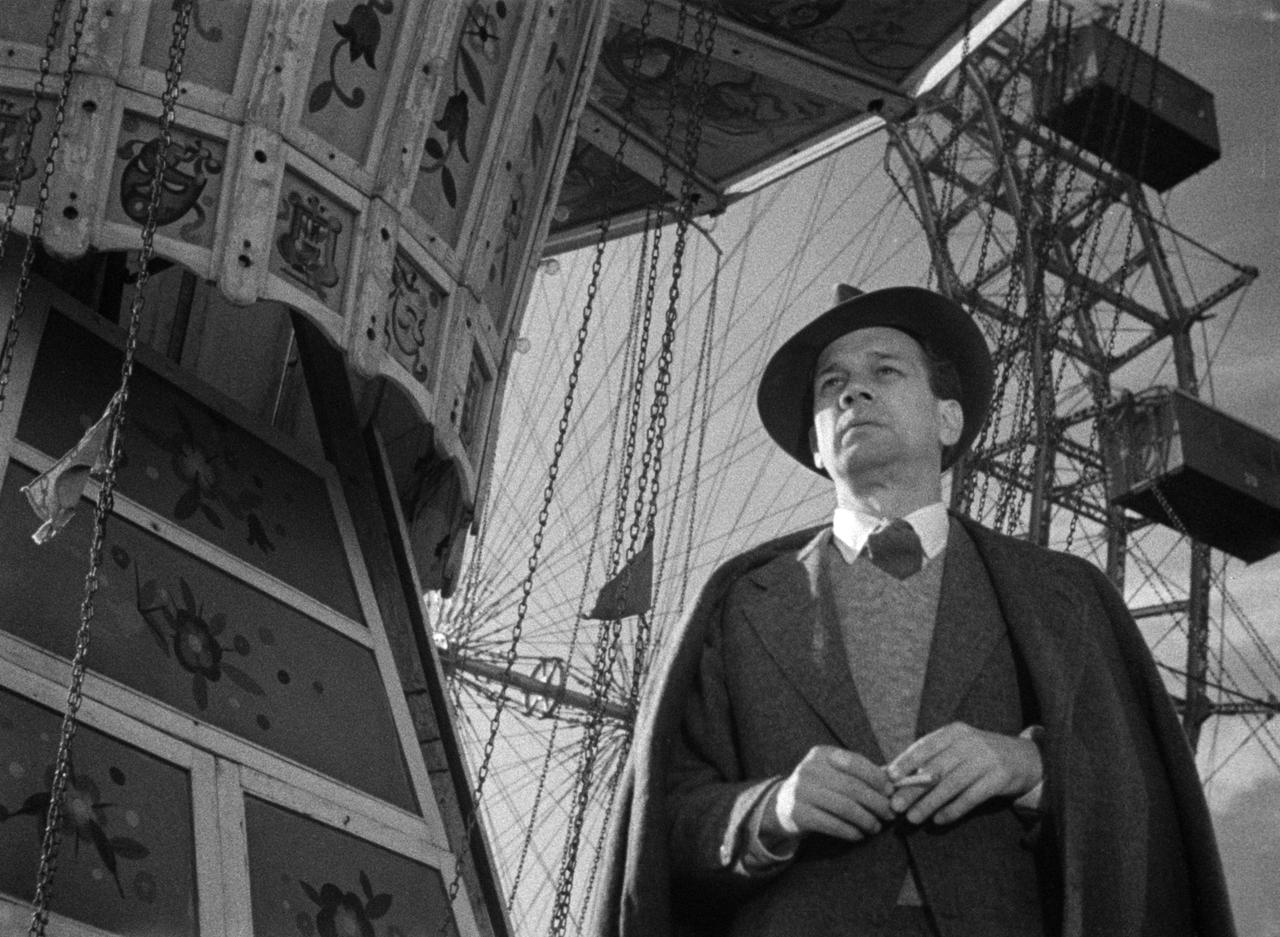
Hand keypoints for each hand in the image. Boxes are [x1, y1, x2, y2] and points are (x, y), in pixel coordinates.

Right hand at [764, 745, 894, 842]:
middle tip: (889, 814)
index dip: (876, 778)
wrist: (782, 805)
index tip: (891, 792)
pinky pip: (832, 824)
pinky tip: (859, 834)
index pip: (855, 762)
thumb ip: (861, 774)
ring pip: (844, 807)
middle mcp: (809, 769)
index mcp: (821, 754)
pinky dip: (850, 831)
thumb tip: (895, 783)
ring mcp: (801, 791)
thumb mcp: (834, 773)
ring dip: (866, 819)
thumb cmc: (819, 787)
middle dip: (876, 802)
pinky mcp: (798, 813)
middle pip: (852, 787)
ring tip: (876, 827)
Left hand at [886, 722, 1041, 825]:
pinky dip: (953, 810)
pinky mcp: (1000, 778)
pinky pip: (971, 797)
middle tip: (895, 805)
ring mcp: (986, 760)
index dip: (906, 762)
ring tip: (913, 818)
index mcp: (954, 732)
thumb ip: (927, 758)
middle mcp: (970, 742)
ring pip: (951, 785)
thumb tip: (890, 774)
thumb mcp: (956, 748)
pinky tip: (939, 820)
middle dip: (913, 788)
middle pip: (936, 768)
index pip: (925, 746)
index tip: (890, 778)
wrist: (1025, 758)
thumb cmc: (978, 755)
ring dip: (930, 803)